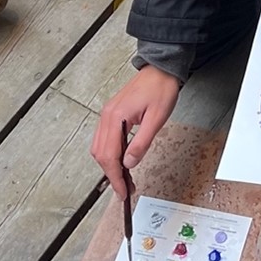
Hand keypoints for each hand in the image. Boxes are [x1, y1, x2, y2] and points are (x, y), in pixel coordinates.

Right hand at [92, 66, 181, 198]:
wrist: (161, 69)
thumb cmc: (161, 89)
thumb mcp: (156, 118)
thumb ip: (141, 142)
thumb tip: (129, 163)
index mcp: (116, 117)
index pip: (110, 155)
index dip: (115, 177)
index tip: (122, 191)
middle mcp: (107, 116)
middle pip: (101, 154)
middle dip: (112, 175)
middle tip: (125, 189)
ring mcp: (107, 114)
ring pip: (99, 148)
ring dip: (110, 165)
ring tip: (124, 178)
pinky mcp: (112, 114)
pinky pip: (104, 139)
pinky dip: (110, 153)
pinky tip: (121, 160)